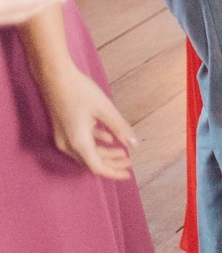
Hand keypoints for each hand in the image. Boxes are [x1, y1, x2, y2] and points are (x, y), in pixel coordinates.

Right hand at [41, 64, 135, 179]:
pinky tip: (108, 138)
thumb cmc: (80, 91)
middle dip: (111, 162)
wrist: (55, 78)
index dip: (114, 172)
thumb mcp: (105, 109)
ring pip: (86, 152)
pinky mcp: (62, 129)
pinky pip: (80, 143)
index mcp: (78, 142)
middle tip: (129, 161)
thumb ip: (120, 127)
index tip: (128, 174)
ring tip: (123, 151)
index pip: (97, 167)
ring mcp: (63, 137)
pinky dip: (95, 143)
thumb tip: (134, 144)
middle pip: (91, 161)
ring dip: (104, 153)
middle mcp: (67, 144)